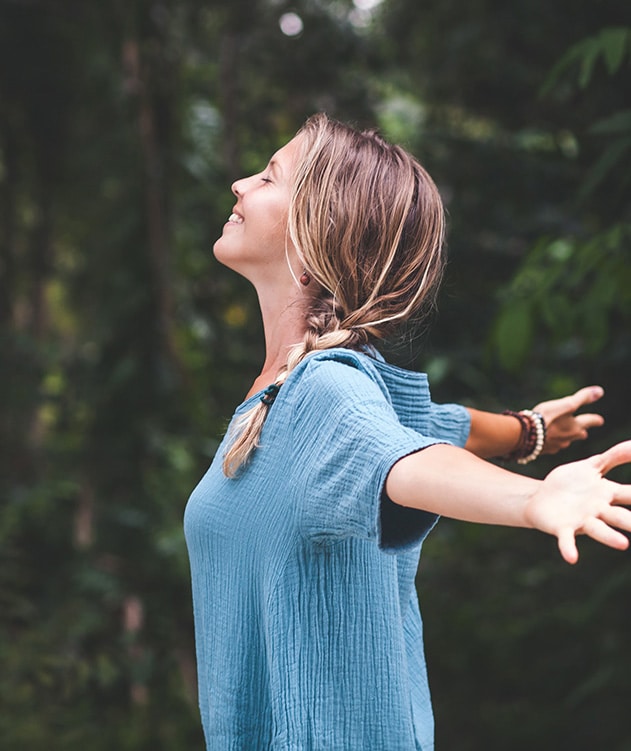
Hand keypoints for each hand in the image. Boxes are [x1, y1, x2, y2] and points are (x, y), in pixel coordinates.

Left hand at [525, 441, 630, 563]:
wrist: (540, 498)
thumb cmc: (571, 483)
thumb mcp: (592, 465)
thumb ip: (614, 456)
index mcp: (608, 494)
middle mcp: (599, 511)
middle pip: (620, 516)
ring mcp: (581, 521)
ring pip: (599, 530)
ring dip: (610, 537)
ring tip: (623, 544)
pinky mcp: (562, 528)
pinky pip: (567, 540)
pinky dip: (569, 548)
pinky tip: (572, 558)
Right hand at [534, 386, 604, 454]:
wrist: (526, 434)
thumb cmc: (547, 417)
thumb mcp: (567, 404)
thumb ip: (583, 398)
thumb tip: (600, 391)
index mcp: (576, 427)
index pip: (590, 421)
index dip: (595, 419)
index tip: (600, 420)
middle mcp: (569, 438)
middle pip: (579, 434)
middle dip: (581, 431)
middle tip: (583, 430)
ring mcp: (556, 446)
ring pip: (565, 441)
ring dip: (565, 436)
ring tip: (562, 433)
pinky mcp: (544, 450)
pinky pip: (551, 445)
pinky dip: (550, 441)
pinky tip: (545, 439)